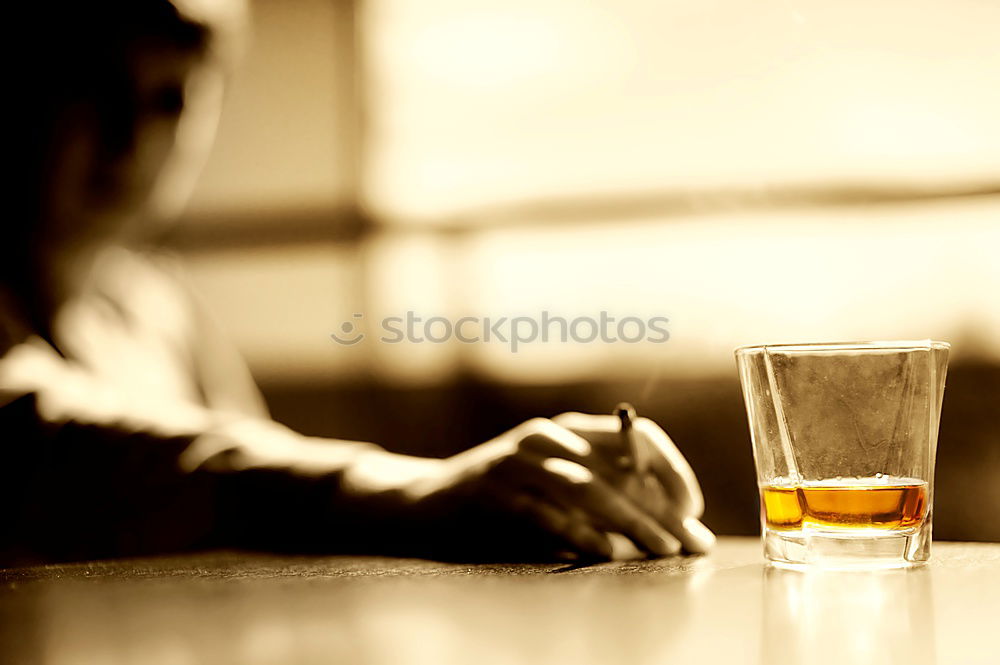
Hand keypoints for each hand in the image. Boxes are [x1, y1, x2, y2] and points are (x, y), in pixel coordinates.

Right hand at [384, 413, 713, 559]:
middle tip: (692, 543)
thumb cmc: (504, 496)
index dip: (672, 471)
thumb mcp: (554, 481)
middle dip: (662, 510)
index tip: (693, 510)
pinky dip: (578, 533)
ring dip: (631, 521)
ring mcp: (517, 463)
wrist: (423, 501)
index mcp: (569, 431)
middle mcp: (547, 438)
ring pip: (587, 488)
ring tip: (662, 549)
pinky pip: (544, 513)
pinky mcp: (493, 494)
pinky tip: (604, 551)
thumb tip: (673, 524)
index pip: (637, 437)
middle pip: (619, 470)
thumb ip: (604, 492)